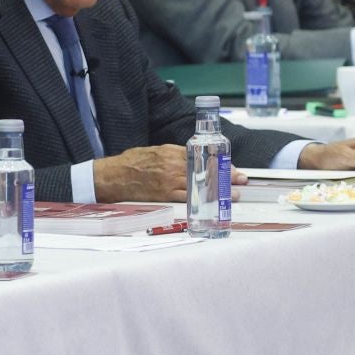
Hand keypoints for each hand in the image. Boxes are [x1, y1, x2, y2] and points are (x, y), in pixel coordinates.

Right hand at [91, 145, 248, 202]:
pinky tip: (213, 203)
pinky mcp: (165, 194)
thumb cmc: (131, 162)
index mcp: (171, 152)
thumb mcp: (154, 151)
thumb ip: (172, 154)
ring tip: (234, 194)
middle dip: (225, 175)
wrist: (113, 176)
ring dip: (220, 190)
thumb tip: (189, 158)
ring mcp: (170, 181)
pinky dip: (203, 200)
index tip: (232, 167)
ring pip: (201, 185)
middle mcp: (173, 165)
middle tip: (241, 180)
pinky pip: (188, 197)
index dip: (220, 162)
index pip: (203, 155)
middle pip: (206, 170)